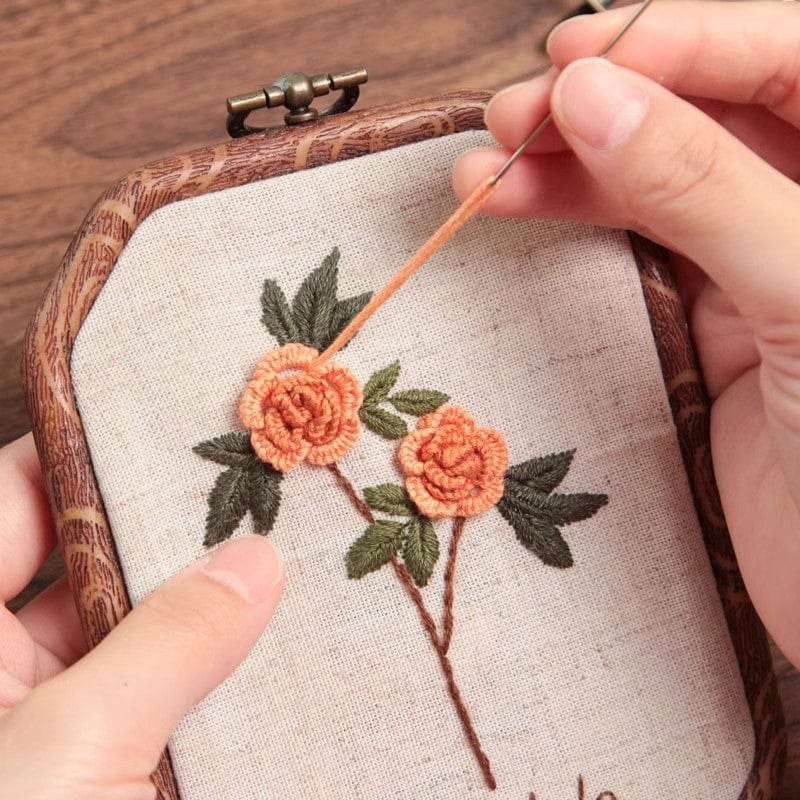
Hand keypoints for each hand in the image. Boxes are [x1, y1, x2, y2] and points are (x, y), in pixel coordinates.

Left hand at [0, 434, 283, 798]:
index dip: (81, 447)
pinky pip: (168, 690)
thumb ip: (168, 643)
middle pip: (90, 559)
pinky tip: (273, 640)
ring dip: (204, 601)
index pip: (15, 501)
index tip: (163, 412)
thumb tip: (256, 560)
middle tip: (246, 481)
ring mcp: (62, 716)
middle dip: (167, 524)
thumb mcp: (76, 744)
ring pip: (139, 627)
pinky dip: (215, 666)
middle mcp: (7, 669)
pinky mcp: (113, 760)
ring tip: (279, 552)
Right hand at [454, 1, 799, 664]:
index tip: (581, 56)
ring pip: (659, 173)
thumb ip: (704, 190)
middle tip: (518, 117)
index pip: (790, 54)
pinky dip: (578, 219)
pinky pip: (641, 240)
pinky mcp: (716, 313)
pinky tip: (522, 206)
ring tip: (489, 167)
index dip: (685, 41)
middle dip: (608, 101)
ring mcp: (766, 256)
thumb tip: (596, 97)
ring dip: (572, 163)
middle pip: (709, 108)